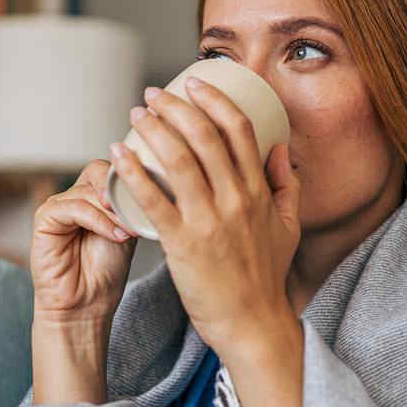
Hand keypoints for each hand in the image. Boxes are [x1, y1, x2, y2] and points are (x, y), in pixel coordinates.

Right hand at [30, 159, 138, 325]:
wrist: (86, 305)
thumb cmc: (105, 273)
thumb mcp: (127, 230)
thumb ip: (130, 205)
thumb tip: (147, 181)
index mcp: (92, 197)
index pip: (110, 168)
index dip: (130, 179)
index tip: (151, 196)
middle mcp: (73, 198)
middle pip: (98, 171)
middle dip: (120, 191)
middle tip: (136, 213)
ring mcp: (57, 207)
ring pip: (89, 191)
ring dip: (113, 212)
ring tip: (127, 232)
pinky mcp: (44, 219)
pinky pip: (73, 207)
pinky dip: (98, 220)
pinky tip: (115, 236)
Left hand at [110, 77, 300, 358]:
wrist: (253, 324)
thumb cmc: (265, 279)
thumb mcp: (289, 228)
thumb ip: (287, 186)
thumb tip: (280, 150)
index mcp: (259, 193)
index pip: (239, 131)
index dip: (215, 100)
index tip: (194, 82)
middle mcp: (236, 201)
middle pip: (205, 137)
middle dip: (176, 107)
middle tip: (153, 94)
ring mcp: (210, 222)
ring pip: (179, 160)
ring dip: (154, 130)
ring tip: (135, 114)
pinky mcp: (184, 245)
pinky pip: (154, 200)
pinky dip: (133, 172)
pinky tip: (118, 154)